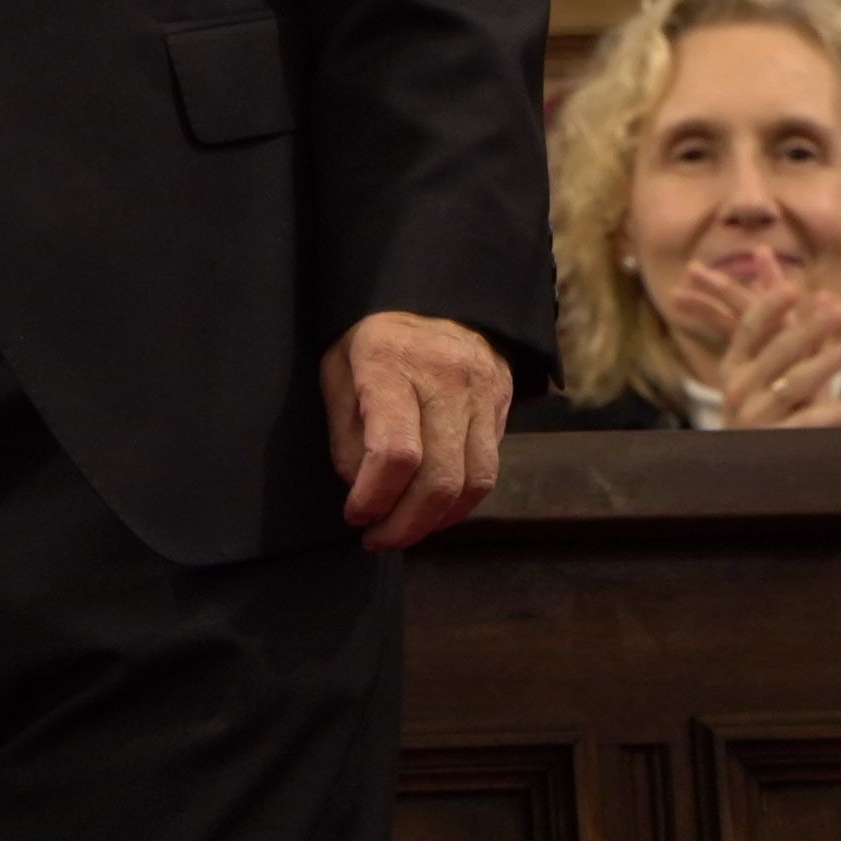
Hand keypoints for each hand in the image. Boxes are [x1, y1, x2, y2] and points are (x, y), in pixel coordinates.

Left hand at [324, 309, 509, 550]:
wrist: (438, 302)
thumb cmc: (373, 343)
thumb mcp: (338, 370)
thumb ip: (344, 432)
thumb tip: (360, 489)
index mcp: (390, 362)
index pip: (395, 451)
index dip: (375, 495)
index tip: (355, 514)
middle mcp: (445, 378)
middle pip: (439, 477)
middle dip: (405, 523)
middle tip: (377, 538)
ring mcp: (482, 392)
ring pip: (472, 482)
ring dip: (435, 522)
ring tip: (403, 530)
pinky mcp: (502, 408)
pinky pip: (488, 473)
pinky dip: (460, 505)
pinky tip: (433, 512)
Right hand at [699, 277, 840, 431]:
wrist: (752, 470)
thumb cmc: (768, 411)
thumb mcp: (771, 373)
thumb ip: (792, 334)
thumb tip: (819, 292)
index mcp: (734, 368)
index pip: (748, 331)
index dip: (769, 307)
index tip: (793, 287)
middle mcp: (739, 390)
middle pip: (777, 352)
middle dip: (810, 327)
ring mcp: (756, 417)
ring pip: (796, 383)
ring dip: (831, 360)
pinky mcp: (779, 442)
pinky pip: (814, 421)